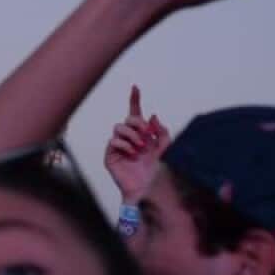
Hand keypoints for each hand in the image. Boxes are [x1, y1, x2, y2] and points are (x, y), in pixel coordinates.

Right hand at [104, 86, 170, 202]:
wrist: (146, 187)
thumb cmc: (154, 169)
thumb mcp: (164, 149)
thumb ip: (162, 132)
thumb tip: (152, 116)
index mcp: (140, 133)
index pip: (134, 112)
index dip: (134, 99)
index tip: (135, 87)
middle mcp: (127, 137)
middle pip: (128, 118)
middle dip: (138, 123)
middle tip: (147, 134)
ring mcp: (117, 145)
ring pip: (119, 128)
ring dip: (132, 135)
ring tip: (141, 148)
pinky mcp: (109, 155)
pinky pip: (113, 141)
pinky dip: (125, 146)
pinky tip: (133, 155)